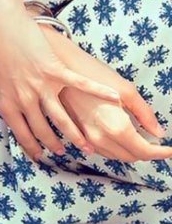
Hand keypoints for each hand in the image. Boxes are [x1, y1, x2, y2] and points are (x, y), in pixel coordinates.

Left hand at [0, 7, 123, 162]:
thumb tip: (6, 112)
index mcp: (8, 105)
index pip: (22, 135)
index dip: (32, 148)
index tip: (39, 155)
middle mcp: (27, 101)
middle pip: (44, 130)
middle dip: (54, 145)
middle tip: (63, 152)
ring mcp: (43, 86)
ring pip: (63, 119)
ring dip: (76, 135)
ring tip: (87, 146)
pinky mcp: (55, 70)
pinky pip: (80, 84)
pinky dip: (99, 92)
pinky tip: (114, 98)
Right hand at [39, 23, 171, 162]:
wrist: (63, 66)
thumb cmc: (94, 73)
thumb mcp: (126, 90)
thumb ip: (145, 114)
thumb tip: (158, 133)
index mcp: (115, 128)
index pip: (144, 152)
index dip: (161, 153)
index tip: (170, 150)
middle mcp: (100, 139)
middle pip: (131, 157)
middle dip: (147, 152)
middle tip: (156, 142)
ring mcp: (87, 138)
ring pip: (117, 157)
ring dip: (131, 151)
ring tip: (140, 138)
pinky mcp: (79, 134)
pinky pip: (103, 151)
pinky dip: (116, 148)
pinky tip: (120, 135)